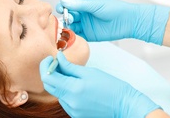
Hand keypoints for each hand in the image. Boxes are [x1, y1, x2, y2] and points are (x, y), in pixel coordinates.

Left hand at [40, 52, 160, 116]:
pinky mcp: (76, 114)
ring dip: (58, 81)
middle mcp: (70, 103)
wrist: (124, 105)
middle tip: (58, 63)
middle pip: (49, 86)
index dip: (45, 65)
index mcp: (73, 90)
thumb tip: (58, 58)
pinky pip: (64, 100)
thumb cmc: (111, 86)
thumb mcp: (90, 72)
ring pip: (57, 93)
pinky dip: (65, 90)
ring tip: (69, 73)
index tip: (50, 58)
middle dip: (50, 73)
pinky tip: (74, 84)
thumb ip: (70, 66)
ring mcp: (72, 110)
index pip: (47, 77)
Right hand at [56, 0, 169, 44]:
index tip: (60, 9)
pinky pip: (78, 37)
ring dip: (68, 28)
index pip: (69, 6)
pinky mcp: (90, 36)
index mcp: (84, 6)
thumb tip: (63, 0)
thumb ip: (79, 4)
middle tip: (68, 20)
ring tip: (68, 29)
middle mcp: (84, 16)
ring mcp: (86, 26)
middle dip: (65, 18)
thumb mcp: (95, 5)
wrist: (128, 21)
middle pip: (69, 17)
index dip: (63, 7)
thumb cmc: (115, 9)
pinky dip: (73, 37)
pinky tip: (72, 36)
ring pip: (72, 27)